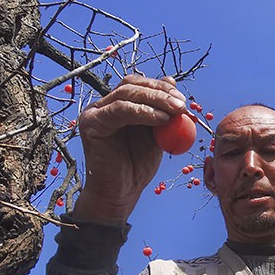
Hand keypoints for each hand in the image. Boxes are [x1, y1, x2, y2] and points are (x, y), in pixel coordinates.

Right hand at [72, 75, 186, 222]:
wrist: (121, 194)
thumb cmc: (137, 166)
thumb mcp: (157, 134)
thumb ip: (163, 111)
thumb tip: (172, 81)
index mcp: (117, 105)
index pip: (138, 85)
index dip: (161, 87)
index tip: (183, 99)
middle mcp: (102, 106)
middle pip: (131, 85)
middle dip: (159, 92)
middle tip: (181, 104)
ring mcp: (94, 113)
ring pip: (126, 95)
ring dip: (155, 100)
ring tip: (175, 111)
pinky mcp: (91, 124)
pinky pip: (119, 111)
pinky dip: (142, 112)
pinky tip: (161, 119)